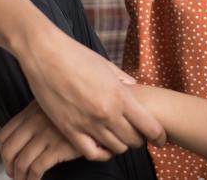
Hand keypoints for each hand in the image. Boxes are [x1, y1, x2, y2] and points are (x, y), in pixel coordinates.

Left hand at [0, 99, 103, 179]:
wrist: (101, 109)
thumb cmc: (80, 108)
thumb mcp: (53, 105)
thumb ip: (38, 116)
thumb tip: (26, 136)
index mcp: (30, 112)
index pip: (4, 135)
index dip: (2, 152)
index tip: (8, 160)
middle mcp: (35, 122)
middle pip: (9, 150)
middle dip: (8, 167)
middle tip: (13, 175)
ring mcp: (46, 135)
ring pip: (21, 162)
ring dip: (19, 177)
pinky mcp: (58, 147)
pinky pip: (37, 168)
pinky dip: (32, 179)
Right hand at [15, 30, 166, 160]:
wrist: (45, 54)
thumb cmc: (76, 55)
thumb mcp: (107, 66)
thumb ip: (124, 82)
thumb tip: (136, 92)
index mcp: (119, 95)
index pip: (149, 126)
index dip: (158, 135)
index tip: (160, 137)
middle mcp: (106, 113)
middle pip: (134, 140)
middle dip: (140, 139)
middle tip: (138, 135)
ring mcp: (87, 123)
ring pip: (115, 148)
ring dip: (121, 145)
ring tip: (119, 138)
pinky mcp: (69, 129)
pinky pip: (91, 153)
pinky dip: (101, 153)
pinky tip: (102, 146)